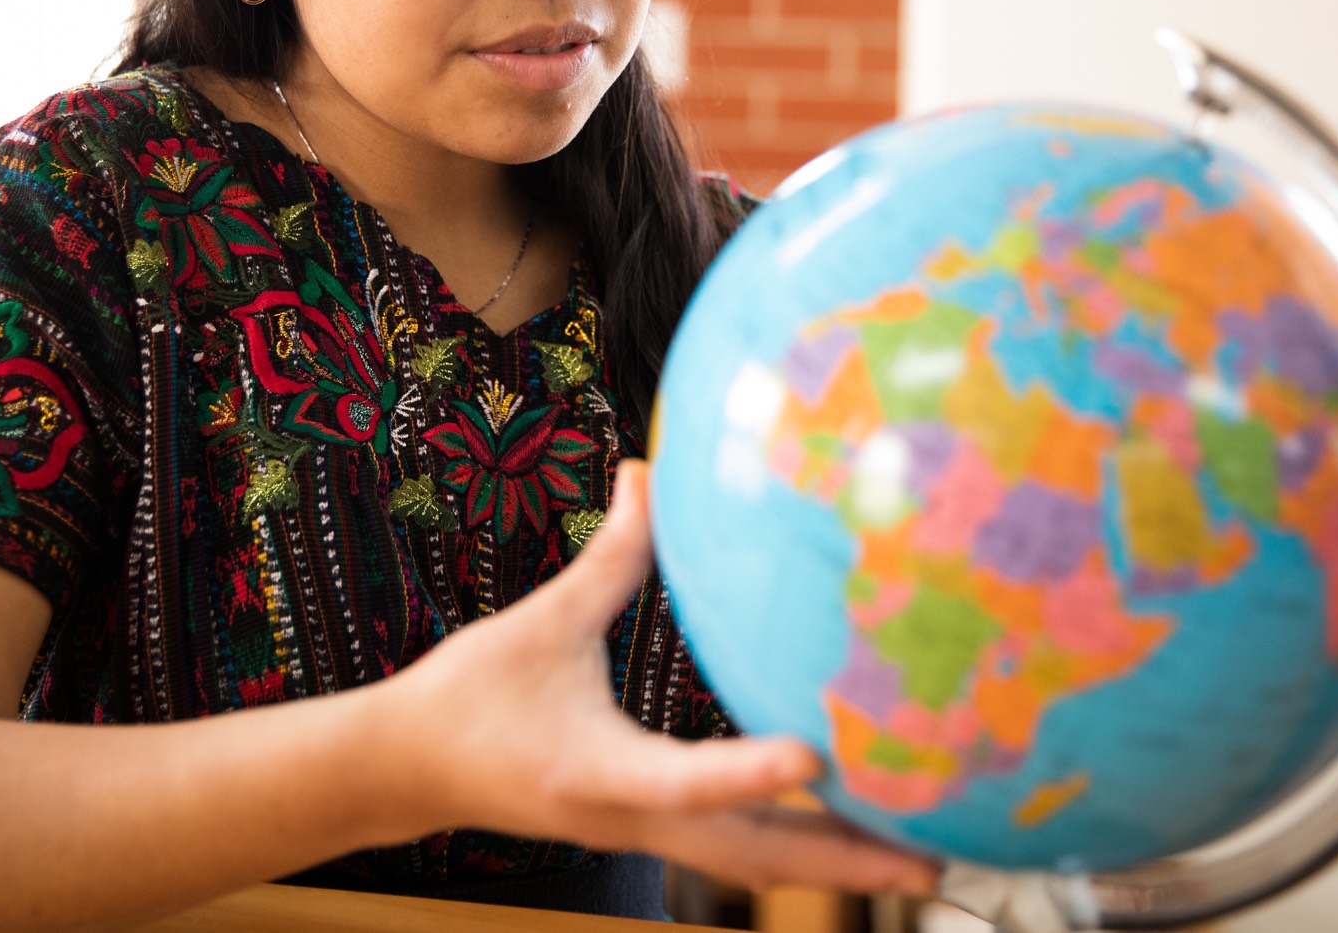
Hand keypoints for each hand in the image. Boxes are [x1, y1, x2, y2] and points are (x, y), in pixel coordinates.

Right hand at [389, 460, 939, 895]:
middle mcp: (630, 817)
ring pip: (752, 863)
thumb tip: (648, 471)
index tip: (812, 758)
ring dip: (833, 867)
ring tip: (921, 863)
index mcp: (597, 770)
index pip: (683, 779)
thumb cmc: (467, 697)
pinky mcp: (646, 831)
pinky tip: (848, 831)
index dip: (746, 773)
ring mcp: (642, 834)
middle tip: (929, 863)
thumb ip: (607, 556)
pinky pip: (735, 849)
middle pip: (749, 855)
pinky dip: (797, 848)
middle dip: (838, 863)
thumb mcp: (539, 623)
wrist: (408, 773)